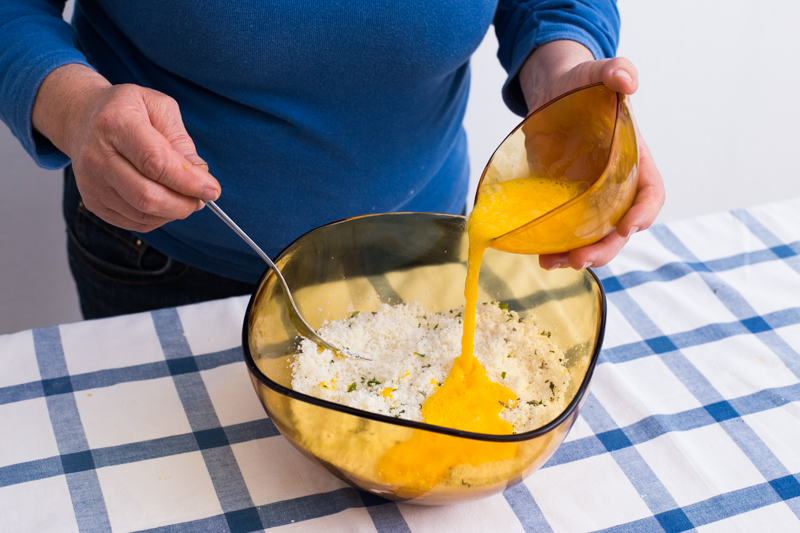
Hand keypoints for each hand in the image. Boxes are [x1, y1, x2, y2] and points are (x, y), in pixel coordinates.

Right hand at [32, 64, 219, 231]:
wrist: (82, 117)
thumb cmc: (127, 110)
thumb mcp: (158, 106)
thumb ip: (181, 139)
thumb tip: (199, 173)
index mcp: (115, 124)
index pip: (156, 162)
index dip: (189, 181)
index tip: (212, 189)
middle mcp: (97, 156)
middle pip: (148, 196)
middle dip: (184, 204)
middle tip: (202, 198)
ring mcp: (92, 182)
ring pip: (143, 214)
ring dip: (174, 212)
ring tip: (185, 197)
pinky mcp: (93, 202)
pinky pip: (135, 222)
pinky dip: (159, 218)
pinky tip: (166, 200)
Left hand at [518, 41, 664, 269]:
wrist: (552, 95)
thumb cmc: (583, 84)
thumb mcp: (599, 74)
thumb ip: (616, 72)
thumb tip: (626, 78)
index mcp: (635, 160)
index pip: (651, 193)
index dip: (644, 213)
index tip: (629, 226)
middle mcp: (616, 186)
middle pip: (620, 228)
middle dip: (605, 247)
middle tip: (580, 258)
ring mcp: (590, 199)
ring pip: (593, 238)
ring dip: (577, 256)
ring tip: (553, 263)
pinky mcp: (566, 204)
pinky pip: (566, 233)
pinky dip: (555, 248)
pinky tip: (540, 256)